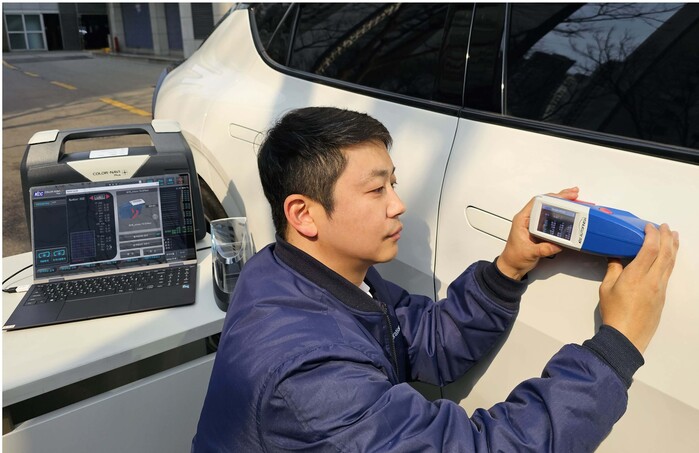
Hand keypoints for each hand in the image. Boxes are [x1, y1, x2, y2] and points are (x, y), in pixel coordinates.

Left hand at [497, 187, 578, 279]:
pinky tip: (569, 212)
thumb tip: (556, 244)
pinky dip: (561, 214)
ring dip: (561, 203)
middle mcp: (528, 219)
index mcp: (522, 219)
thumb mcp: (529, 253)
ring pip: (549, 208)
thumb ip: (543, 249)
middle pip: (545, 202)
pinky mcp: (540, 230)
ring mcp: (534, 224)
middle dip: (560, 197)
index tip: (563, 196)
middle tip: (573, 194)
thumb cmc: (514, 257)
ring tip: (574, 199)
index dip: (551, 197)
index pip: (537, 202)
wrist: (512, 266)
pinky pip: (551, 218)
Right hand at [598, 223, 678, 353]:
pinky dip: (671, 259)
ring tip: (674, 236)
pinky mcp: (663, 295)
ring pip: (670, 262)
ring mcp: (660, 287)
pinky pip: (669, 272)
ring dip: (673, 247)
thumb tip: (616, 257)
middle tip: (665, 226)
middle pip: (665, 253)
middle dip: (666, 237)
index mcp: (636, 276)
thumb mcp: (606, 288)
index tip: (648, 226)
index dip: (651, 235)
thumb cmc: (614, 312)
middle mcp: (652, 279)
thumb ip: (613, 270)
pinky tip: (669, 256)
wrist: (626, 336)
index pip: (649, 249)